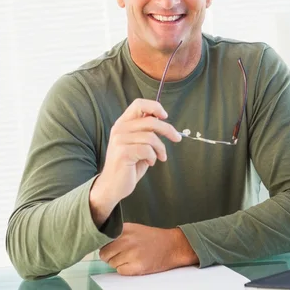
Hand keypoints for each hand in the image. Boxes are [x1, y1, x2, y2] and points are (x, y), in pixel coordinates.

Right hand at [89, 99, 181, 225]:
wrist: (112, 185)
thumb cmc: (128, 164)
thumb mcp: (138, 143)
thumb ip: (146, 131)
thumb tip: (162, 120)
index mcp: (123, 123)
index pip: (139, 104)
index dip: (155, 107)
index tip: (165, 116)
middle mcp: (119, 128)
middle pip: (150, 120)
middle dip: (168, 130)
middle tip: (177, 138)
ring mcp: (120, 140)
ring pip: (151, 137)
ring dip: (160, 148)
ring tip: (160, 157)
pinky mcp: (123, 152)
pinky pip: (147, 150)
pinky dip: (153, 157)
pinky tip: (150, 162)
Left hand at [99, 223, 198, 275]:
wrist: (172, 245)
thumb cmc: (153, 238)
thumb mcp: (134, 229)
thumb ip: (118, 234)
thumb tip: (99, 242)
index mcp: (124, 229)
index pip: (102, 240)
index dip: (105, 246)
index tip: (109, 248)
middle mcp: (126, 240)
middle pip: (104, 254)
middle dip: (110, 257)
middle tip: (122, 255)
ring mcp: (131, 253)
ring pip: (111, 264)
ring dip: (118, 264)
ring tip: (131, 258)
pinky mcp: (137, 266)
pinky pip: (120, 271)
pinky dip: (126, 270)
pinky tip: (135, 264)